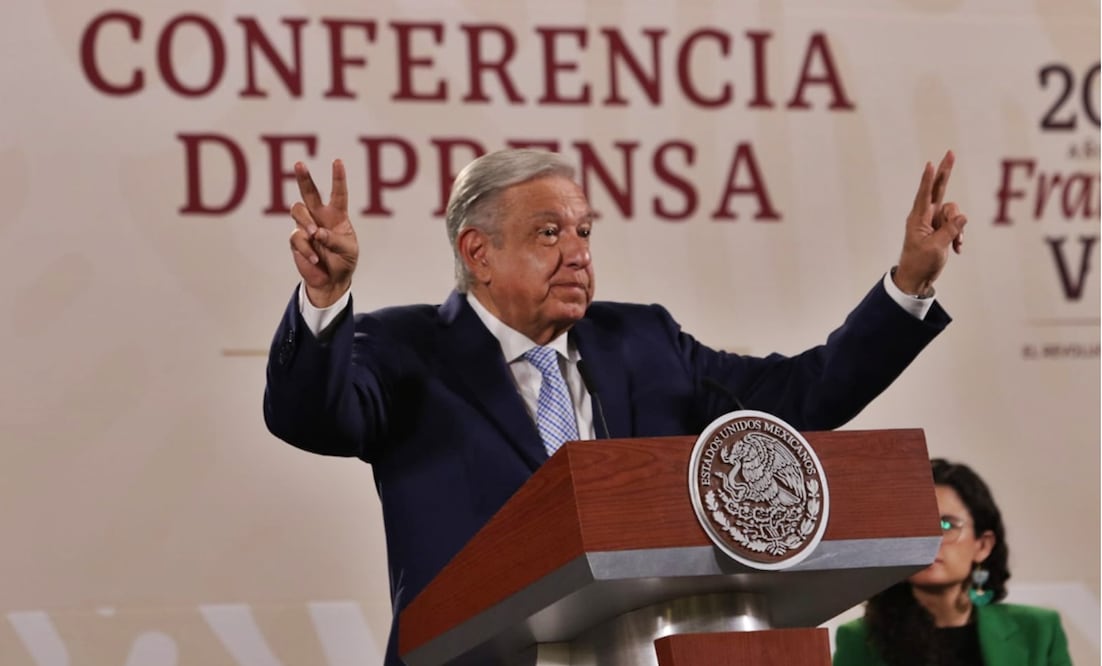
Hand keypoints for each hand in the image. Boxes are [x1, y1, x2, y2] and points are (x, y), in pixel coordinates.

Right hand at [288, 159, 358, 307]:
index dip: (338, 178)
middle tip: (299, 164)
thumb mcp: (348, 250)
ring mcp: (305, 227)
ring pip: (297, 210)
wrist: (331, 281)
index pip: (338, 193)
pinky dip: (308, 248)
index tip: (337, 162)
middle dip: (304, 178)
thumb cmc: (344, 261)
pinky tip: (316, 258)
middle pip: (309, 193)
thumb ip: (335, 240)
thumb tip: (317, 232)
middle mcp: (319, 217)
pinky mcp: (296, 241)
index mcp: (337, 215)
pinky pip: (297, 238)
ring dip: (306, 220)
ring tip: (315, 234)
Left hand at [894, 150, 967, 295]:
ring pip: (954, 212)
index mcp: (918, 219)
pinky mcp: (942, 230)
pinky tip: (956, 249)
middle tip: (950, 152)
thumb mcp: (936, 247)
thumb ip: (949, 230)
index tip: (930, 164)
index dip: (928, 180)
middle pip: (938, 189)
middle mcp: (925, 216)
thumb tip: (962, 216)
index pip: (924, 195)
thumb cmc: (920, 263)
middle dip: (946, 172)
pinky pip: (957, 224)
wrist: (917, 279)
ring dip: (959, 228)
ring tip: (955, 245)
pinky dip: (959, 236)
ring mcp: (934, 222)